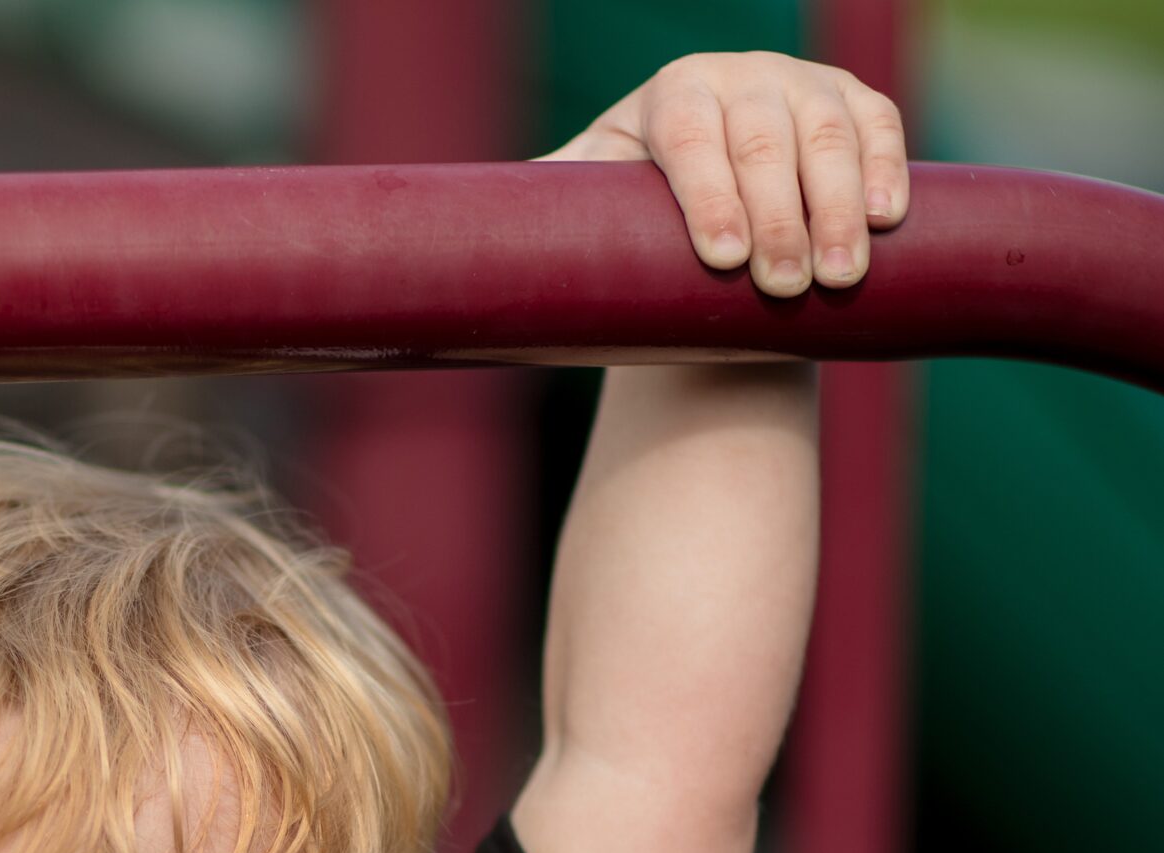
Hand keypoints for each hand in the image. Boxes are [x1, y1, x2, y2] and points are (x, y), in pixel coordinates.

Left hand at [536, 52, 908, 295]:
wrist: (697, 227)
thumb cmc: (628, 232)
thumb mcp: (581, 223)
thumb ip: (537, 228)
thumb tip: (451, 252)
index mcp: (667, 97)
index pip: (688, 133)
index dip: (708, 193)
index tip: (719, 261)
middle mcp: (738, 76)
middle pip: (766, 137)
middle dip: (780, 216)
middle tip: (787, 289)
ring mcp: (801, 85)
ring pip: (830, 132)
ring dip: (840, 205)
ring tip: (837, 279)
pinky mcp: (852, 105)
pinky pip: (879, 127)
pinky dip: (887, 171)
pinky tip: (886, 223)